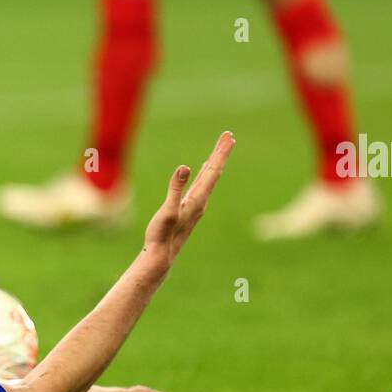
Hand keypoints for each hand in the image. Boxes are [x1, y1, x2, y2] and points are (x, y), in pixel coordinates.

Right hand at [142, 131, 234, 270]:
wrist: (161, 256)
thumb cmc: (162, 235)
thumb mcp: (168, 210)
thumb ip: (176, 189)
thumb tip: (185, 167)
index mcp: (198, 198)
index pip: (213, 171)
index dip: (220, 154)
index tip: (229, 138)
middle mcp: (201, 200)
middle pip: (214, 172)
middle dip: (221, 153)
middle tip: (229, 136)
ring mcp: (196, 204)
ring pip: (209, 177)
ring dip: (214, 162)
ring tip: (220, 149)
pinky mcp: (190, 207)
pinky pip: (202, 185)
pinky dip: (206, 173)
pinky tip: (204, 170)